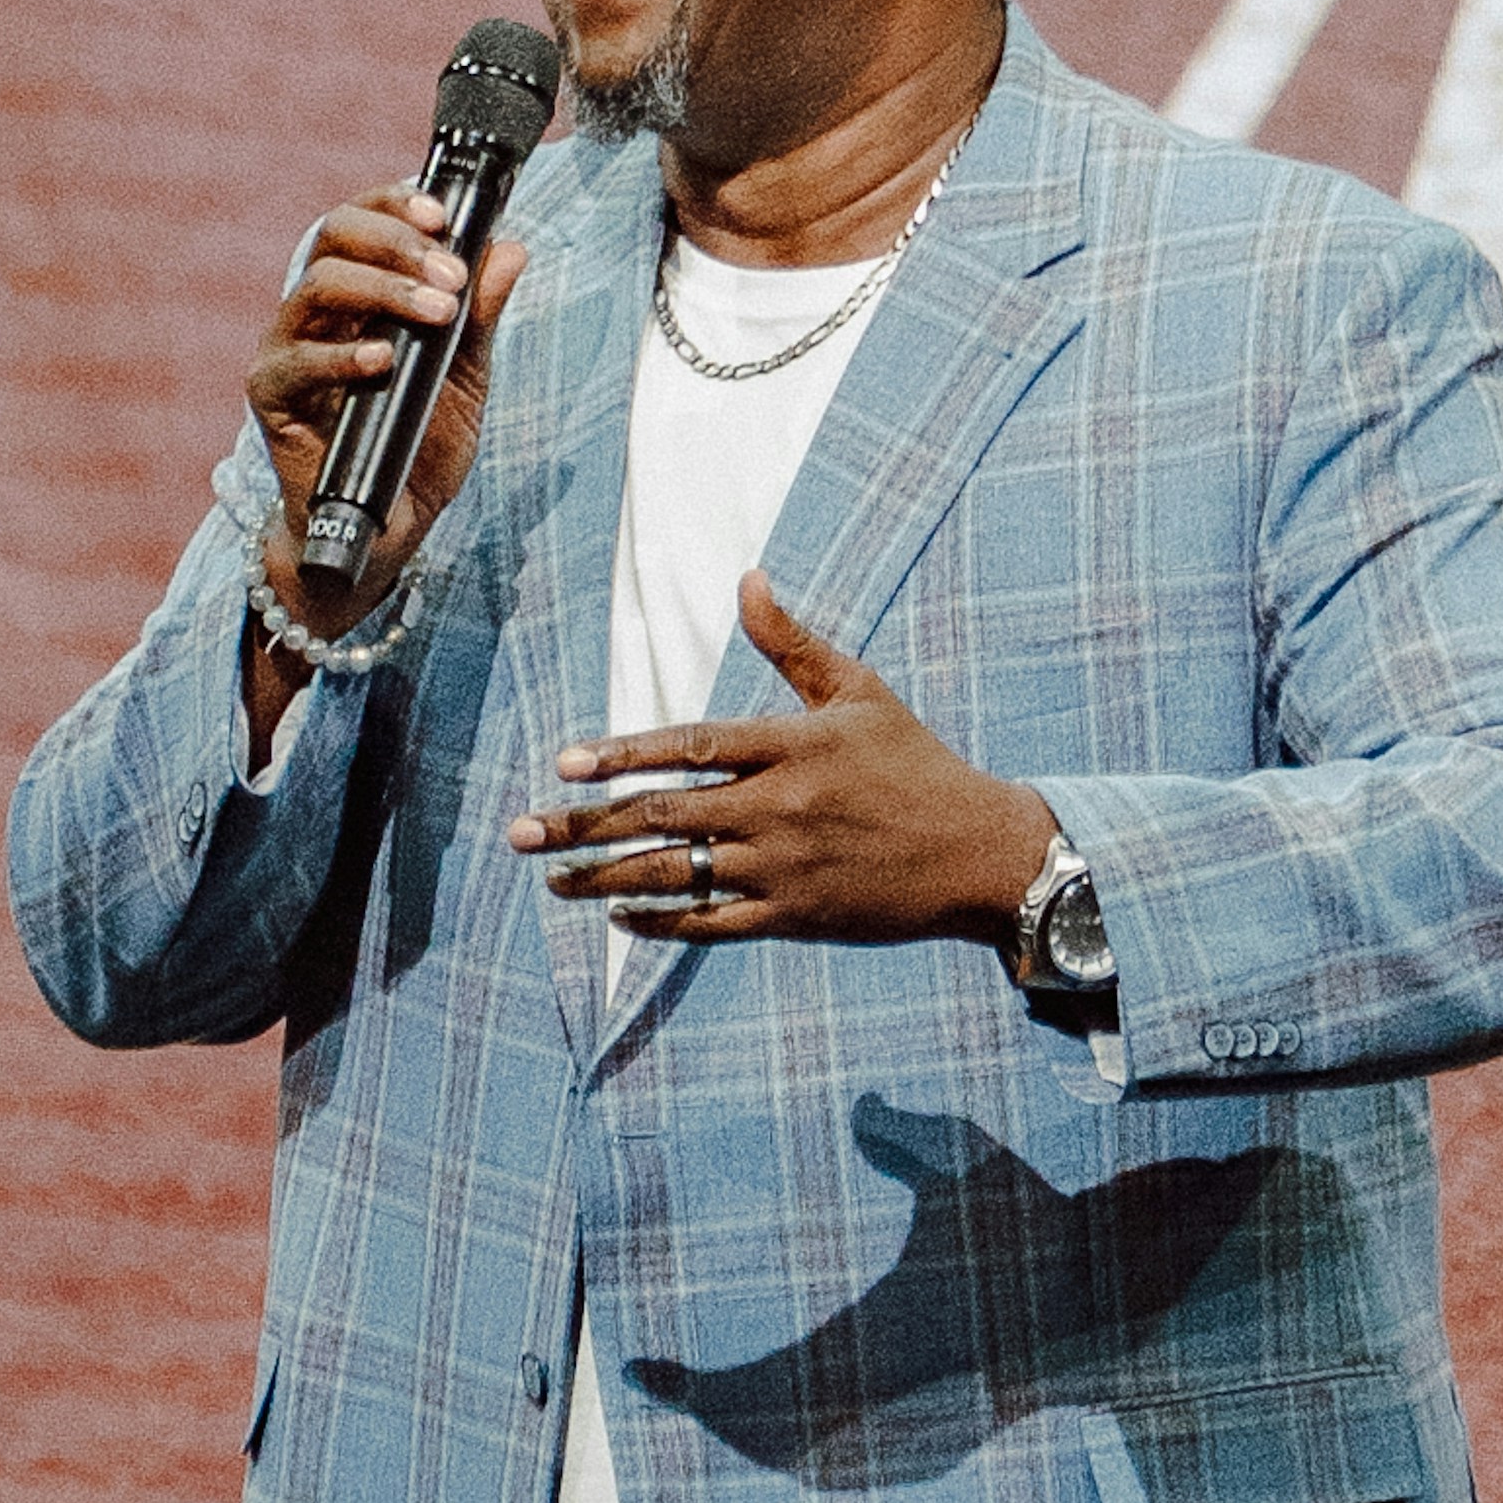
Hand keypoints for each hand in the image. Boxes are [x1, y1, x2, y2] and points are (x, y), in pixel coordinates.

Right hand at [240, 180, 526, 697]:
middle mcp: (318, 310)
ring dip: (383, 288)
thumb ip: (480, 315)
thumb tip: (511, 248)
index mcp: (360, 292)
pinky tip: (382, 360)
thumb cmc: (421, 446)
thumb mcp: (465, 376)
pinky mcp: (273, 397)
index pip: (364, 219)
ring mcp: (290, 349)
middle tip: (449, 272)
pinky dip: (341, 355)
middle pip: (333, 234)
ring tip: (435, 313)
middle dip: (396, 240)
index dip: (396, 202)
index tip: (445, 214)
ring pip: (316, 285)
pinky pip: (295, 361)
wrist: (392, 530)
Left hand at [514, 570, 1054, 945]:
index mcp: (792, 747)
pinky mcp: (795, 917)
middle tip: (522, 832)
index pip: (690, 748)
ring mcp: (784, 868)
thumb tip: (747, 579)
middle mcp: (780, 808)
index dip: (624, 756)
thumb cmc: (917, 765)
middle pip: (663, 816)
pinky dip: (662, 921)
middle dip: (585, 825)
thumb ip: (794, 644)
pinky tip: (620, 916)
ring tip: (553, 879)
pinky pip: (711, 923)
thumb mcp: (861, 693)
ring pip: (676, 874)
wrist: (980, 854)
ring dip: (605, 879)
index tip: (566, 764)